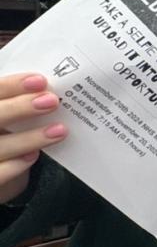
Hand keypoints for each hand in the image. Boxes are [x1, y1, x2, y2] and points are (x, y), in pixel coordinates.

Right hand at [0, 73, 67, 204]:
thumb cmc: (5, 135)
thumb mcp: (8, 115)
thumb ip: (18, 103)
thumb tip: (47, 91)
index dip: (11, 85)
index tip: (40, 81)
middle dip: (20, 108)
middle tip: (52, 101)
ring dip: (29, 138)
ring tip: (59, 130)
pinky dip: (16, 165)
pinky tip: (34, 155)